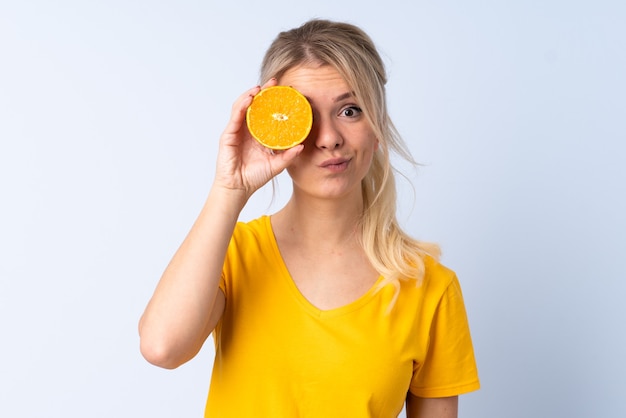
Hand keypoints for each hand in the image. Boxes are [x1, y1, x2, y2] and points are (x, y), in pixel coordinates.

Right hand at [213, 79, 303, 199]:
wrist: (239, 188)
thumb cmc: (254, 177)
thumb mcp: (276, 164)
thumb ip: (288, 155)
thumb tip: (302, 146)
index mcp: (259, 134)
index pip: (266, 113)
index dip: (274, 101)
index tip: (286, 92)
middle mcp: (247, 130)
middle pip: (254, 105)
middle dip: (263, 92)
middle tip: (274, 83)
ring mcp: (237, 131)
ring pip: (243, 106)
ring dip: (251, 95)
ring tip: (261, 88)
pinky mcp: (228, 135)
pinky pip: (235, 117)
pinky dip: (241, 105)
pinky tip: (249, 99)